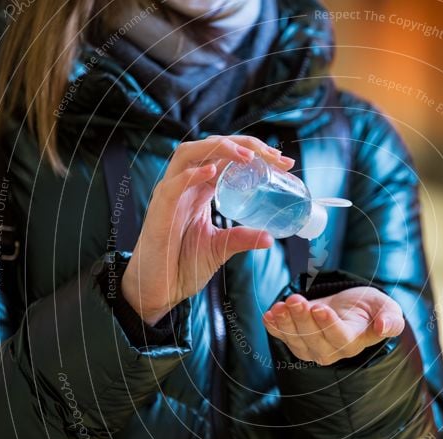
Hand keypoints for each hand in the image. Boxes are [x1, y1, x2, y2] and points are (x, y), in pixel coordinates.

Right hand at [122, 135, 294, 324]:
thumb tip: (271, 238)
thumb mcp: (220, 248)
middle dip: (244, 145)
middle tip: (274, 156)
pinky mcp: (159, 210)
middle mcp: (186, 185)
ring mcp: (171, 194)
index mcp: (201, 189)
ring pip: (189, 154)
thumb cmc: (182, 265)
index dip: (255, 153)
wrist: (158, 290)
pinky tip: (212, 171)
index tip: (284, 163)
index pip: (228, 158)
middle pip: (212, 147)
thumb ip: (242, 238)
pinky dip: (192, 175)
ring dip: (219, 149)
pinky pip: (173, 185)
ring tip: (247, 156)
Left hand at [262, 286, 404, 366]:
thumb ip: (390, 320)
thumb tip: (384, 327)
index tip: (320, 308)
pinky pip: (283, 337)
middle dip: (303, 319)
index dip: (329, 325)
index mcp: (354, 341)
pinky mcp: (298, 341)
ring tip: (281, 305)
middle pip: (314, 339)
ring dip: (286, 322)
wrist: (352, 308)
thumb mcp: (387, 309)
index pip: (340, 337)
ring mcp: (313, 348)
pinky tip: (269, 315)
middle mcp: (332, 350)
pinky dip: (274, 327)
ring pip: (296, 339)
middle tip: (296, 300)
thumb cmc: (371, 308)